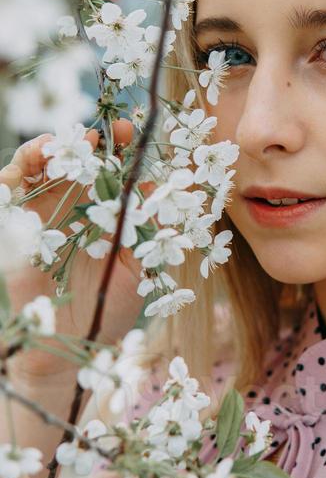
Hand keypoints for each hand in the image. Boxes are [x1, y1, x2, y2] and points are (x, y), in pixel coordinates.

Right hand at [1, 120, 148, 380]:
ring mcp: (43, 214)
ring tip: (53, 146)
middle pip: (74, 160)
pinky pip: (10, 192)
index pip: (112, 168)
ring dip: (43, 151)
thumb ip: (150, 228)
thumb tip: (158, 186)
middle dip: (82, 141)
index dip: (119, 147)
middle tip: (93, 136)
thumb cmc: (110, 308)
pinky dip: (14, 174)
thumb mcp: (141, 267)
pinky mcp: (16, 229)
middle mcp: (75, 206)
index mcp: (107, 211)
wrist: (71, 345)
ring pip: (38, 168)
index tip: (127, 131)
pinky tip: (25, 170)